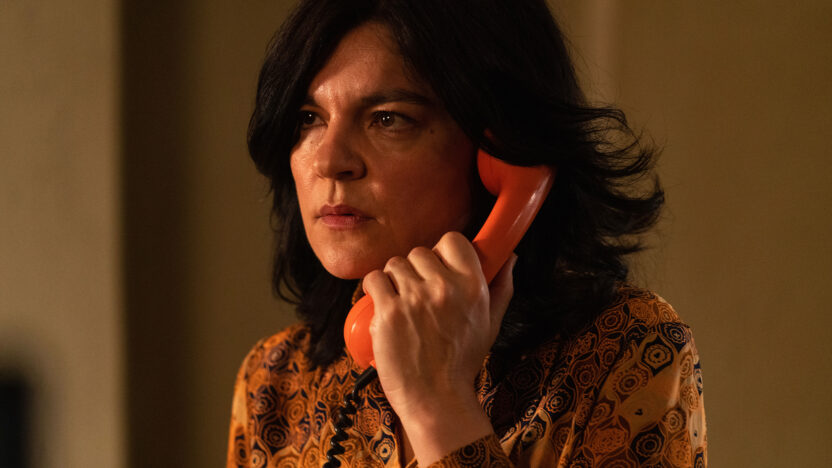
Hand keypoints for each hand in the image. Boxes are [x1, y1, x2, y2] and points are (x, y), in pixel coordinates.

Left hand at [363, 231, 515, 463]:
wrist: (436, 399)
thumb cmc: (461, 362)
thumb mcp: (490, 323)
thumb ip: (501, 286)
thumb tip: (509, 257)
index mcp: (472, 286)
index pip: (452, 240)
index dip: (442, 252)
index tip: (437, 267)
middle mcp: (445, 288)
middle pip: (419, 253)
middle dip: (415, 271)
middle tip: (418, 297)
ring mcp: (415, 298)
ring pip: (394, 265)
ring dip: (393, 281)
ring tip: (401, 307)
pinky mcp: (388, 312)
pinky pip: (374, 279)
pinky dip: (374, 289)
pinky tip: (383, 306)